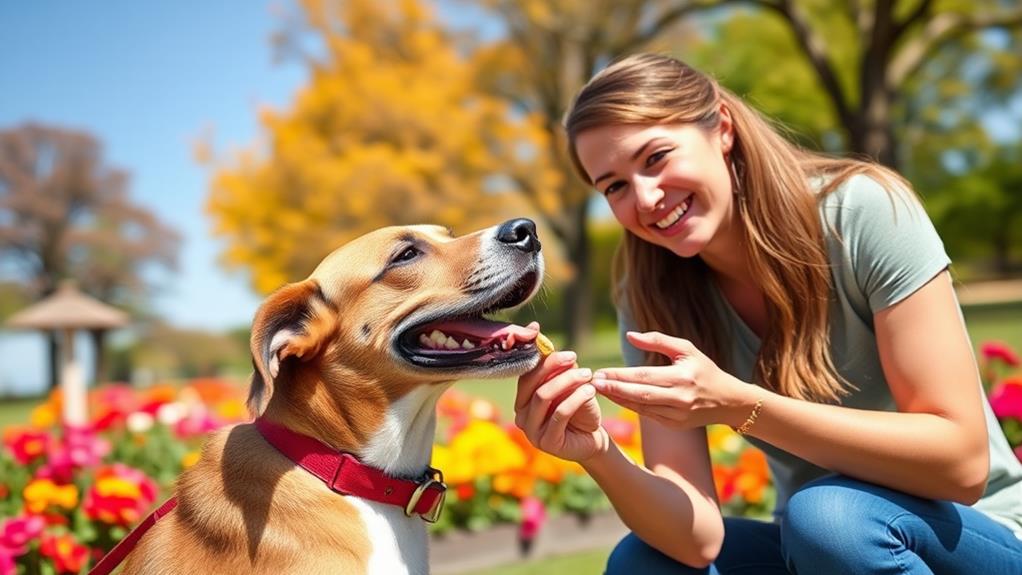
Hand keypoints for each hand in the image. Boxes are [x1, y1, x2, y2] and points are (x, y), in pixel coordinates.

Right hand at [514, 350, 607, 461]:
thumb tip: (556, 351)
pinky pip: (559, 414)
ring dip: (567, 381)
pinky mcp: (546, 442)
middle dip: (554, 368)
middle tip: (575, 359)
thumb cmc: (579, 412)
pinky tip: (591, 391)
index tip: (569, 354)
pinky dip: (576, 398)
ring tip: (588, 375)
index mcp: (523, 401)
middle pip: (532, 385)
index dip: (546, 361)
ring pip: (543, 396)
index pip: (527, 376)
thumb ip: (561, 373)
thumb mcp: (570, 388)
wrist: (592, 440)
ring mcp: (531, 432)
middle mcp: (521, 416)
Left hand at [592, 331, 745, 429]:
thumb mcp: (686, 349)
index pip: (644, 376)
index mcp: (682, 377)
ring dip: (618, 399)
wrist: (728, 401)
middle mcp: (679, 398)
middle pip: (639, 394)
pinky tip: (616, 398)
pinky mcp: (674, 424)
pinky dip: (630, 406)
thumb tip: (629, 335)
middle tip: (593, 383)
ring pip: (641, 407)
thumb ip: (657, 340)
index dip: (620, 376)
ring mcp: (677, 415)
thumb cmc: (704, 369)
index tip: (600, 372)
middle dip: (614, 389)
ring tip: (599, 390)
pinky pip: (647, 415)